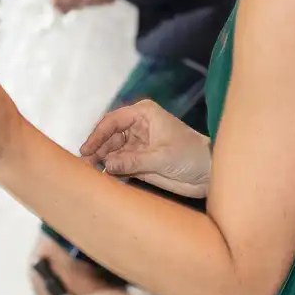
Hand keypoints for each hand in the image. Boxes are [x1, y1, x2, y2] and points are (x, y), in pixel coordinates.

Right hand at [80, 100, 212, 197]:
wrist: (208, 173)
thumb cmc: (191, 155)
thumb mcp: (161, 157)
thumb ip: (133, 161)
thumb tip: (107, 165)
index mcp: (144, 114)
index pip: (113, 121)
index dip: (97, 135)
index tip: (87, 150)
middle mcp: (137, 127)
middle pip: (108, 137)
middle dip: (97, 150)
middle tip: (86, 166)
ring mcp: (137, 145)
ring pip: (111, 152)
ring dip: (102, 162)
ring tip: (91, 174)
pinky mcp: (139, 161)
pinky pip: (119, 165)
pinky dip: (111, 171)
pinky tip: (103, 179)